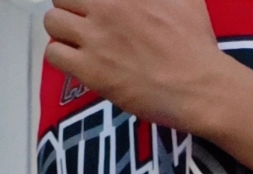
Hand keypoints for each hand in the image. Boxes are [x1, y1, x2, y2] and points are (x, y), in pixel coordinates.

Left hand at [43, 0, 238, 133]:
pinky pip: (54, 55)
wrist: (198, 86)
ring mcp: (95, 38)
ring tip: (78, 45)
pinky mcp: (91, 70)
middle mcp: (105, 6)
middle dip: (70, 9)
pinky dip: (62, 57)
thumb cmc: (196, 43)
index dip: (86, 0)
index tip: (92, 9)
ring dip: (62, 32)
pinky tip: (79, 64)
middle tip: (83, 25)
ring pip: (53, 22)